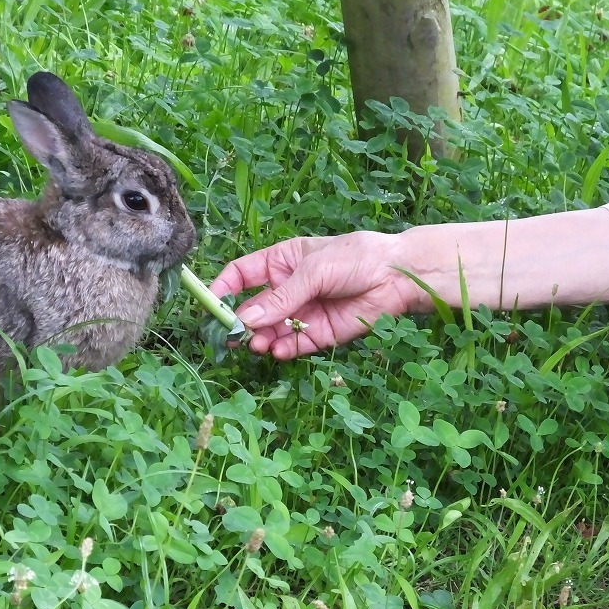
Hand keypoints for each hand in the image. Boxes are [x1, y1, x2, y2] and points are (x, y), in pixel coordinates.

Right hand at [209, 231, 419, 358]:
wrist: (397, 277)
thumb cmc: (355, 258)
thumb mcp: (314, 270)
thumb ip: (282, 297)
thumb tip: (246, 319)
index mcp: (281, 262)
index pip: (242, 275)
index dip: (224, 288)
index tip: (210, 304)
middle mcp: (287, 289)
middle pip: (254, 308)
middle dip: (241, 322)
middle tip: (232, 337)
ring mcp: (302, 312)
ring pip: (271, 330)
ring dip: (260, 338)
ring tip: (257, 345)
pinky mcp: (319, 334)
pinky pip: (294, 344)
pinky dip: (283, 349)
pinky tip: (277, 351)